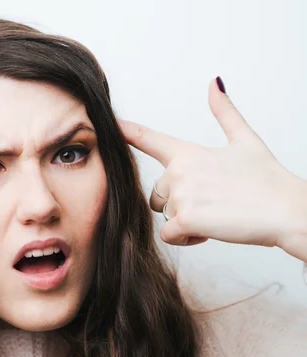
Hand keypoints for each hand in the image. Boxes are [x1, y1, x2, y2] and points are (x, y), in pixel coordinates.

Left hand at [118, 77, 305, 248]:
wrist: (287, 210)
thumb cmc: (268, 180)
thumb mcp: (246, 140)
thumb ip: (224, 112)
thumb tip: (215, 82)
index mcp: (188, 152)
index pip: (147, 138)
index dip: (123, 130)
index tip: (105, 122)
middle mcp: (179, 171)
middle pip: (157, 194)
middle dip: (179, 203)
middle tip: (213, 203)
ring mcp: (181, 194)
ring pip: (165, 215)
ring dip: (185, 221)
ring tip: (215, 216)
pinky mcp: (185, 218)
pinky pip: (169, 235)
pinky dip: (186, 238)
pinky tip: (210, 231)